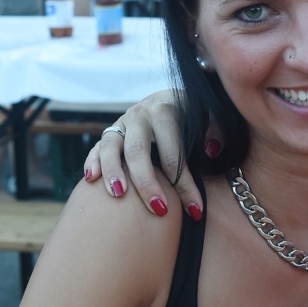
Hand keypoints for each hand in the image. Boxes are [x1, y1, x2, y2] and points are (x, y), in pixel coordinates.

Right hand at [83, 90, 206, 219]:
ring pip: (110, 146)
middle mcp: (140, 114)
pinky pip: (97, 147)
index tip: (196, 210)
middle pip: (138, 152)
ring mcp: (122, 122)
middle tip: (159, 210)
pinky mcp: (111, 131)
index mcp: (166, 110)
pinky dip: (92, 161)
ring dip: (113, 171)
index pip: (173, 153)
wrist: (172, 96)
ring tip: (118, 195)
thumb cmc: (195, 115)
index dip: (185, 184)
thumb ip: (216, 130)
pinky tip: (91, 179)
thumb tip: (210, 150)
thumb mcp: (210, 115)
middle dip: (147, 183)